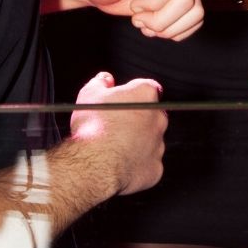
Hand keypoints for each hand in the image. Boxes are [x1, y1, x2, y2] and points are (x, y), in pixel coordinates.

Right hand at [70, 72, 165, 195]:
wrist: (95, 163)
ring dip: (138, 142)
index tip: (121, 101)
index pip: (146, 89)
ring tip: (115, 147)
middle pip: (151, 115)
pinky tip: (121, 164)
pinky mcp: (155, 168)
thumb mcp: (89, 95)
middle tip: (115, 126)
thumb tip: (104, 79)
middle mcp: (158, 118)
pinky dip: (137, 164)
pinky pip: (148, 164)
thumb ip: (100, 83)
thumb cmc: (94, 128)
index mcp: (145, 95)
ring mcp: (158, 144)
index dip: (132, 95)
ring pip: (151, 140)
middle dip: (136, 119)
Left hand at [77, 0, 204, 39]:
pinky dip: (176, 31)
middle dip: (160, 19)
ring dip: (168, 27)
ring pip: (196, 11)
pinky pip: (196, 19)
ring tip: (146, 25)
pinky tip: (155, 28)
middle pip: (187, 0)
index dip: (154, 2)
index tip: (134, 3)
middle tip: (137, 17)